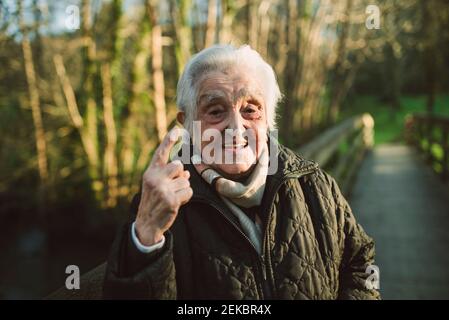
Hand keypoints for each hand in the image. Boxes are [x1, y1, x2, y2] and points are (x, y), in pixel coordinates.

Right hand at [135, 128, 192, 245]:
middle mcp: (155, 178)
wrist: (147, 223)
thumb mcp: (156, 185)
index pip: (160, 153)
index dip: (168, 140)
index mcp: (150, 172)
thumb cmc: (154, 201)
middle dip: (180, 176)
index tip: (177, 129)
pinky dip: (186, 197)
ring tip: (172, 197)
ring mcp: (163, 189)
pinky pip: (188, 191)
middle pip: (179, 165)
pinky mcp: (171, 199)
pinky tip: (176, 203)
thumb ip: (168, 175)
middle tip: (171, 187)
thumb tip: (187, 171)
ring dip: (183, 188)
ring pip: (186, 179)